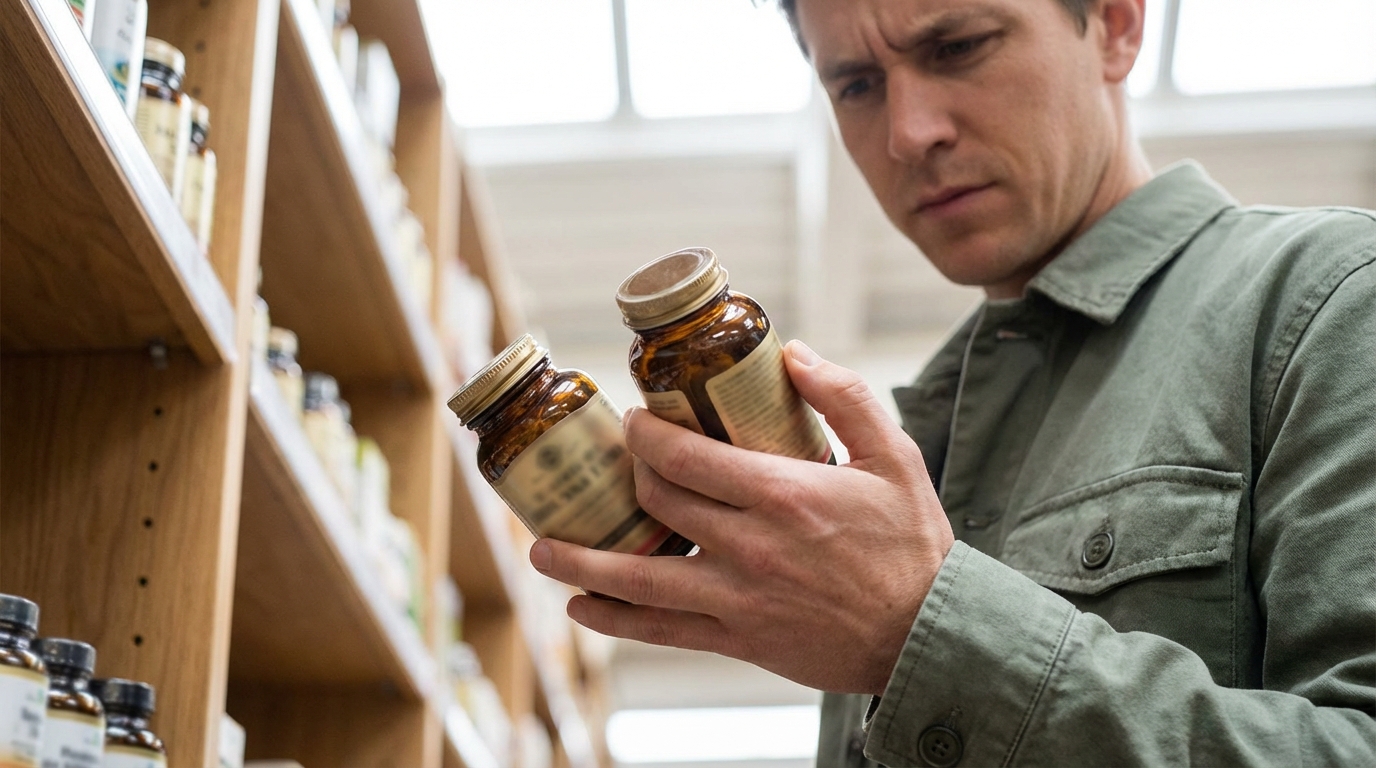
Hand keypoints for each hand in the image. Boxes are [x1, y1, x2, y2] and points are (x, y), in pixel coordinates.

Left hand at [528, 340, 954, 694]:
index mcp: (782, 493)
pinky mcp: (737, 638)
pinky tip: (581, 607)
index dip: (646, 434)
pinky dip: (614, 620)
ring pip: (639, 577)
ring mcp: (737, 597)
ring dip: (582, 560)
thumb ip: (845, 397)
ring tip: (542, 549)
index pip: (685, 456)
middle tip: (615, 461)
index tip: (635, 421)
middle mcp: (749, 545)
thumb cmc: (912, 544)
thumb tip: (794, 353)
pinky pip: (661, 630)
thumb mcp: (895, 457)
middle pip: (656, 501)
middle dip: (625, 474)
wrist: (927, 636)